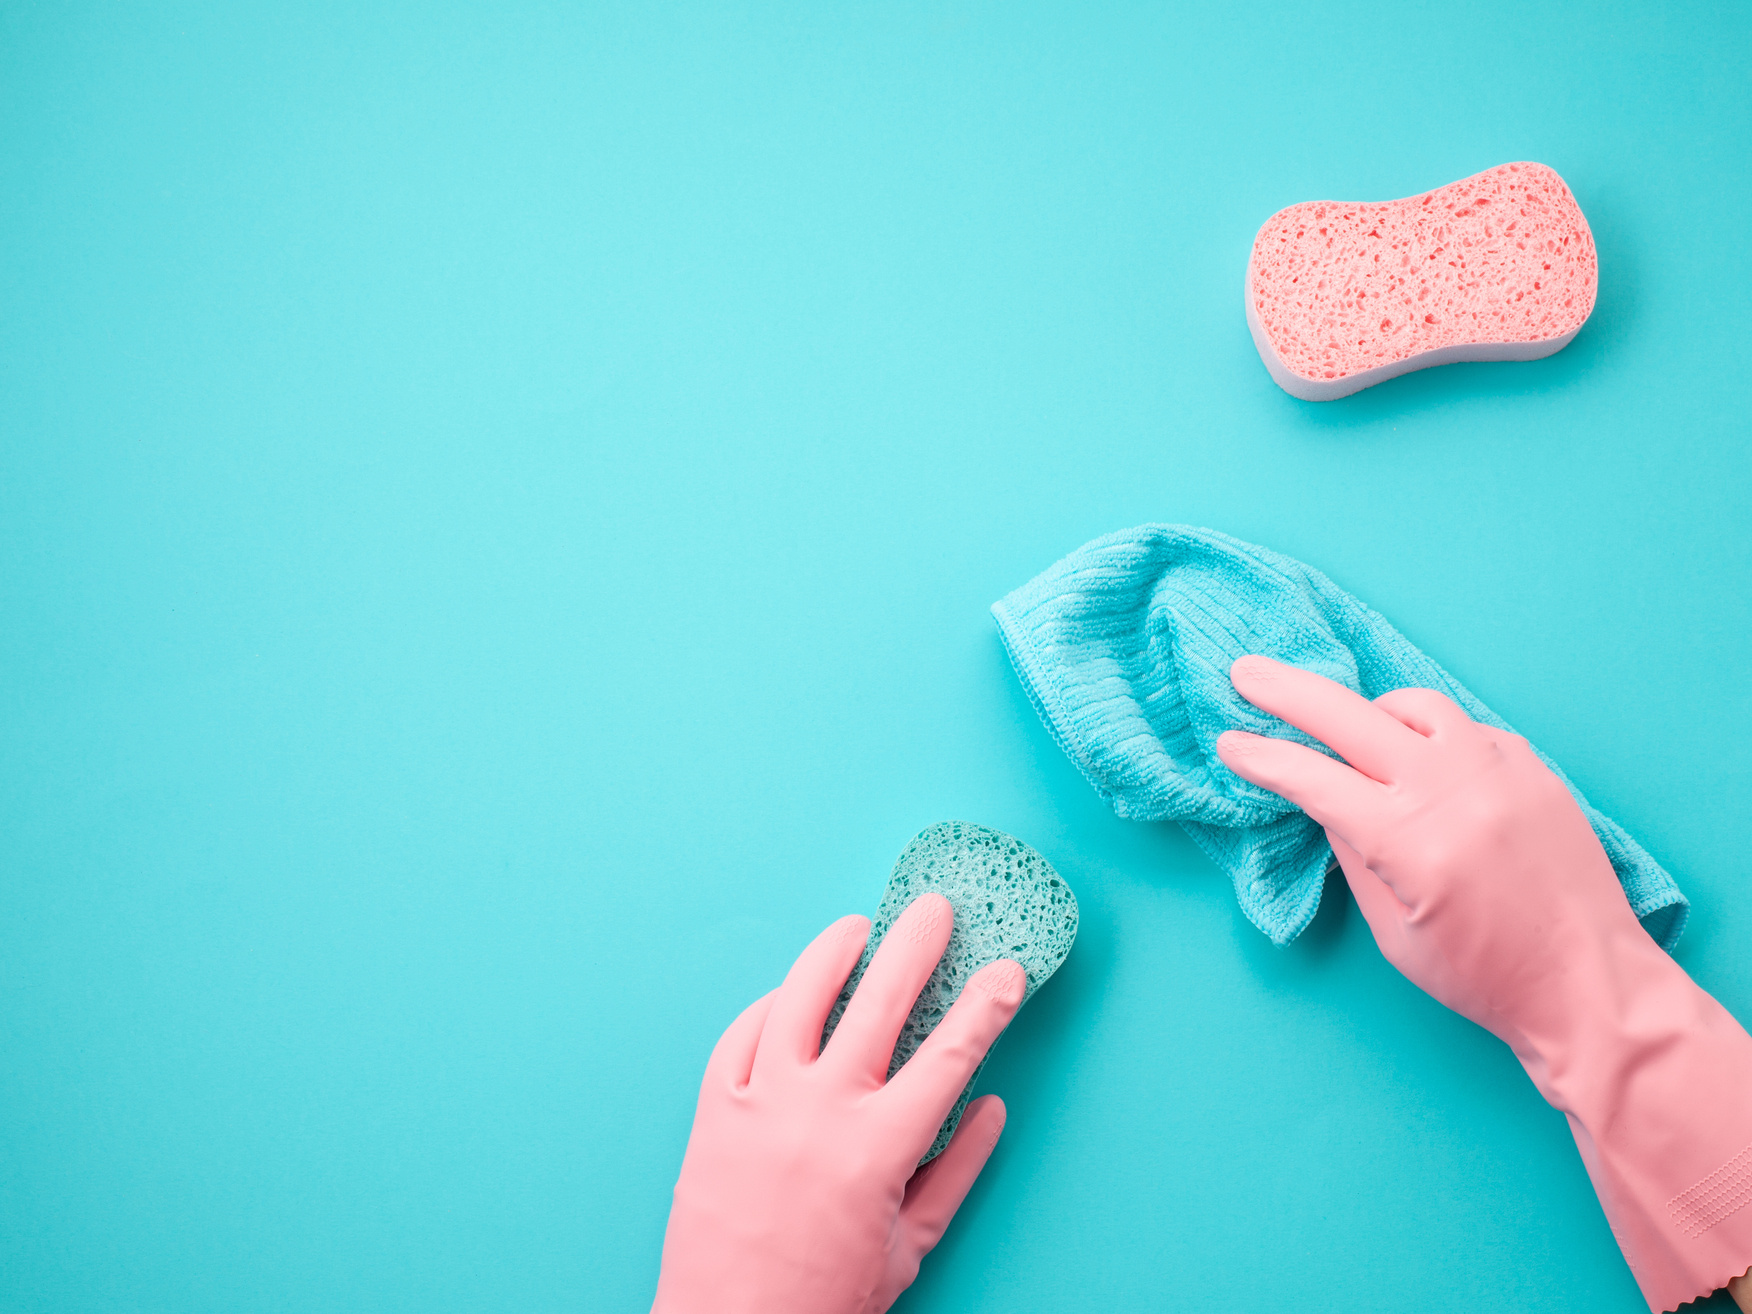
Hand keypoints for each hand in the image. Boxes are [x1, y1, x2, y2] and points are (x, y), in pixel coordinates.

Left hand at [652, 894, 1025, 1313]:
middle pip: (879, 1001)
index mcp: (877, 1150)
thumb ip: (956, 1172)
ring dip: (834, 951)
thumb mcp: (907, 1248)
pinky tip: (791, 992)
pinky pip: (741, 1035)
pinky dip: (770, 1005)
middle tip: (935, 910)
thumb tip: (991, 1110)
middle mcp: (820, 1112)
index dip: (986, 1006)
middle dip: (916, 945)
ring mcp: (760, 1104)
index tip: (1006, 971)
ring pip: (801, 998)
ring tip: (857, 927)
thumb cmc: (822, 1301)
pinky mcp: (713, 1111)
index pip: (950, 1057)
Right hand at [1212, 653, 1637, 1057]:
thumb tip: (1326, 805)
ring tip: (1340, 725)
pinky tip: (1415, 756)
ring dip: (1365, 708)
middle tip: (1245, 673)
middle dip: (1287, 693)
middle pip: (1349, 718)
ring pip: (1412, 705)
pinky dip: (1426, 731)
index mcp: (1411, 843)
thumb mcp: (1394, 933)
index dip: (1263, 759)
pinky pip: (1463, 726)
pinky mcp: (1532, 767)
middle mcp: (1453, 791)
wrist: (1589, 983)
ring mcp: (1499, 771)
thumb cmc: (1484, 976)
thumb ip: (1355, 858)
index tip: (1229, 743)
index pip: (1315, 780)